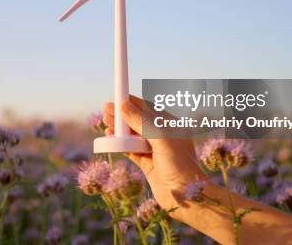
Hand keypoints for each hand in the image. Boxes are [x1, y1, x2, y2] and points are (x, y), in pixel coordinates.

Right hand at [102, 95, 205, 210]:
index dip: (131, 102)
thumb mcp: (160, 138)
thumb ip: (140, 121)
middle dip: (122, 115)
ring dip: (119, 129)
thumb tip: (123, 105)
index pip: (147, 108)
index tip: (117, 96)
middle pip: (137, 121)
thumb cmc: (179, 164)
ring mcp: (154, 150)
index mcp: (170, 125)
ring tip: (105, 122)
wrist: (186, 197)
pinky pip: (130, 150)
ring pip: (132, 135)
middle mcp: (162, 136)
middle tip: (105, 110)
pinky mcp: (147, 163)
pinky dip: (120, 144)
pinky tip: (110, 138)